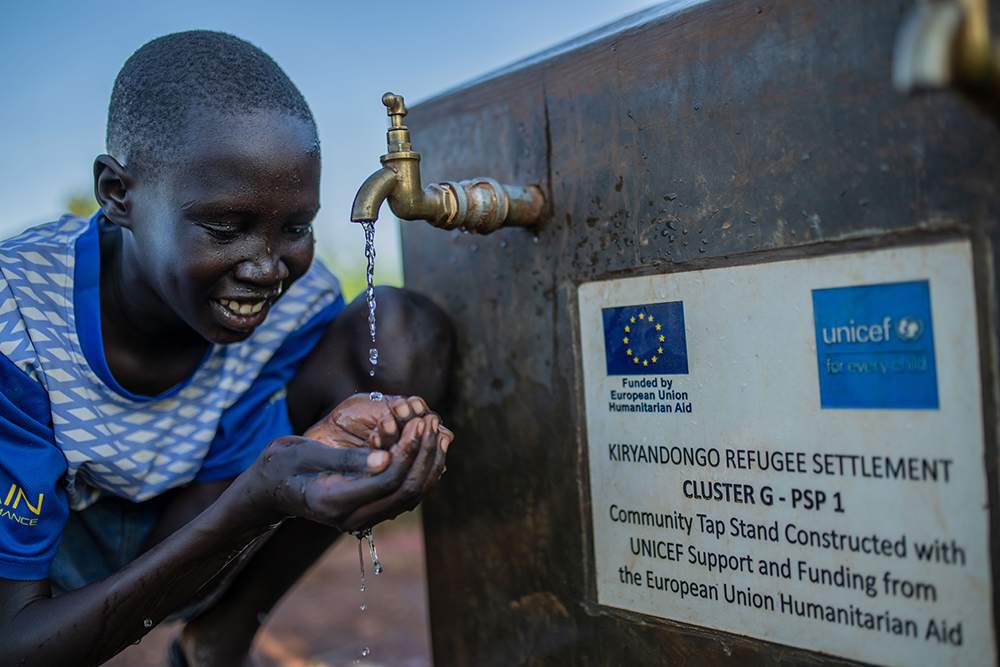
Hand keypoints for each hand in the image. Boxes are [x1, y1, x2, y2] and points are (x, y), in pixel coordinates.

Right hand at [238, 397, 451, 530]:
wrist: (269, 489)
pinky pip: (402, 495)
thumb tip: (386, 458)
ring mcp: (361, 519)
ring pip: (409, 497)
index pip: (387, 481)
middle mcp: (352, 518)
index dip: (408, 451)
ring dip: (426, 463)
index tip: (417, 422)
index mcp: (335, 503)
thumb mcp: (307, 453)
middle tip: (431, 421)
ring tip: (434, 430)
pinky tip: (426, 446)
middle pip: (405, 492)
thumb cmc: (282, 465)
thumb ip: (347, 459)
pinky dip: (418, 471)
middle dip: (423, 455)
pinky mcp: (368, 511)